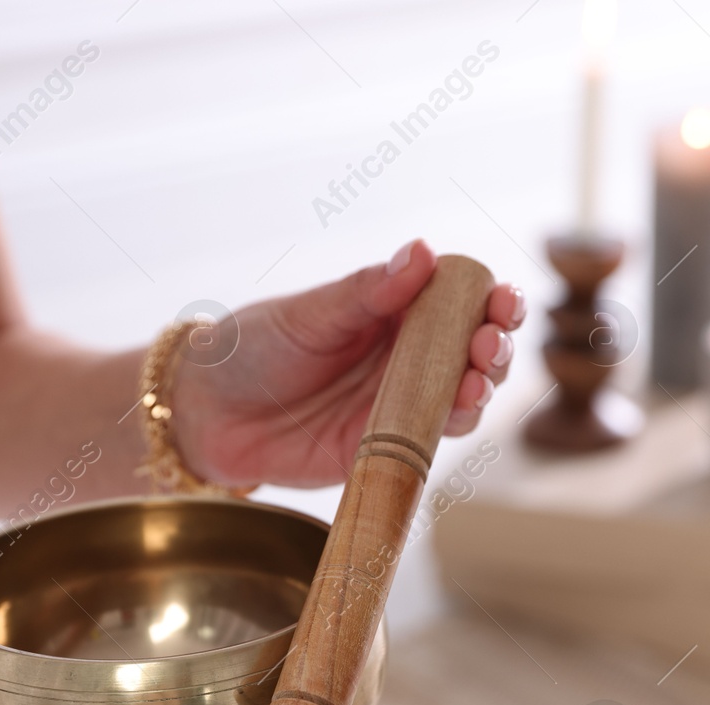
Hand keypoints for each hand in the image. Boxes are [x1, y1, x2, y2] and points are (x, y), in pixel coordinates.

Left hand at [169, 239, 525, 488]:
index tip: (501, 299)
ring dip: (484, 385)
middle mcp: (409, 354)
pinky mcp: (390, 446)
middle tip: (490, 344)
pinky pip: (434, 437)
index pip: (461, 297)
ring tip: (477, 379)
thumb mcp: (308, 314)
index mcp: (396, 308)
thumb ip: (366, 292)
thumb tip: (421, 252)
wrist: (208, 416)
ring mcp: (403, 401)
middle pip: (477, 347)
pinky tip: (457, 411)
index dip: (492, 298)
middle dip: (497, 343)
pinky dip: (454, 425)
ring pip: (467, 393)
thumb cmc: (253, 349)